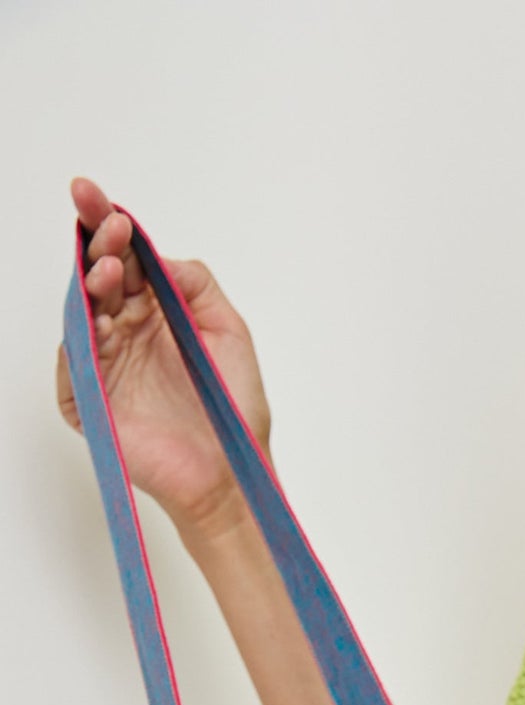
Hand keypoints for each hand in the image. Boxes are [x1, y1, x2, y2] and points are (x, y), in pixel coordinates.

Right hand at [55, 177, 272, 535]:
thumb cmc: (235, 411)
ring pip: (84, 312)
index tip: (96, 196)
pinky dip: (80, 337)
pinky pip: (74, 364)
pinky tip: (99, 316)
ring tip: (112, 267)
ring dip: (94, 283)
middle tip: (106, 223)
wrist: (234, 473)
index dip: (108, 226)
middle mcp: (126, 335)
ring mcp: (106, 366)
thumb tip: (157, 253)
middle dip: (98, 243)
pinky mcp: (92, 403)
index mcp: (155, 315)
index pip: (126, 261)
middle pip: (99, 277)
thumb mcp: (229, 331)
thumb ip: (195, 284)